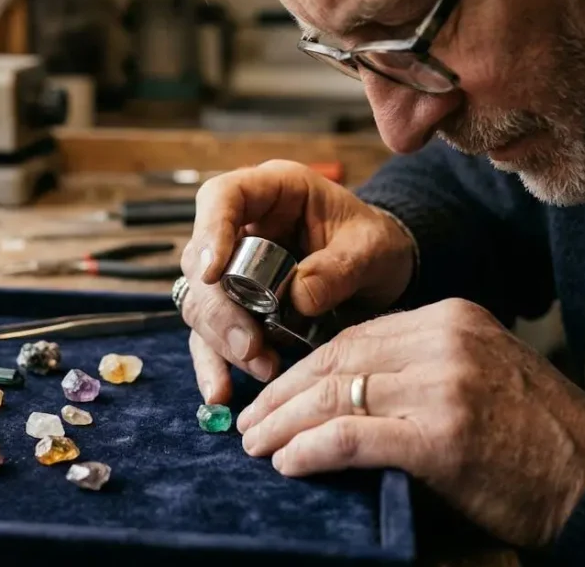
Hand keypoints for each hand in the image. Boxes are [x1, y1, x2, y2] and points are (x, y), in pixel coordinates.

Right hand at [177, 160, 415, 404]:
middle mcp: (242, 227)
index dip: (209, 230)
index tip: (212, 273)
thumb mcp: (371, 249)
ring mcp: (233, 269)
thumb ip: (338, 267)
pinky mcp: (236, 308)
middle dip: (221, 308)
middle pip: (202, 262)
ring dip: (222, 340)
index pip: (221, 196)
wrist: (383, 272)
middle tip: (250, 345)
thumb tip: (297, 299)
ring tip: (261, 367)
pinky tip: (219, 393)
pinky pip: (213, 337)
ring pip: (201, 303)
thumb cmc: (375, 244)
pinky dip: (215, 365)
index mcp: (272, 191)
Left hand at [234, 298, 584, 546]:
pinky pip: (352, 437)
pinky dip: (311, 450)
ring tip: (257, 446)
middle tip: (249, 421)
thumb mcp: (480, 374)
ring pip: (336, 395)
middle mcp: (445, 340)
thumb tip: (344, 389)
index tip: (273, 393)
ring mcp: (443, 386)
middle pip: (337, 359)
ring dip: (285, 424)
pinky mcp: (441, 436)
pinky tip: (289, 463)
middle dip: (283, 394)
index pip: (354, 336)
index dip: (303, 367)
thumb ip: (420, 368)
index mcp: (452, 318)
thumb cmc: (538, 438)